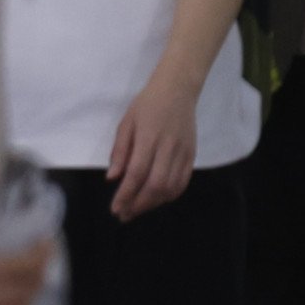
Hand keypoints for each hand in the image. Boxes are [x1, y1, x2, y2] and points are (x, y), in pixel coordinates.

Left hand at [107, 69, 195, 220]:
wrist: (178, 89)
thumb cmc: (147, 104)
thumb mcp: (126, 123)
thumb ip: (120, 151)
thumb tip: (112, 178)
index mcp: (149, 138)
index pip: (137, 173)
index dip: (126, 194)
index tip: (115, 208)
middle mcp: (169, 147)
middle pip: (156, 184)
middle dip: (139, 204)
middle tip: (124, 214)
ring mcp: (183, 151)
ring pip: (171, 186)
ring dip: (154, 203)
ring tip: (138, 209)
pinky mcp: (192, 154)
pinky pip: (184, 180)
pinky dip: (171, 195)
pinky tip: (158, 199)